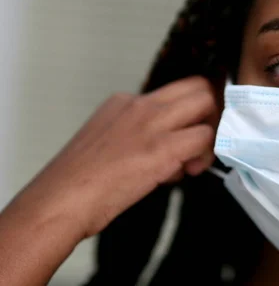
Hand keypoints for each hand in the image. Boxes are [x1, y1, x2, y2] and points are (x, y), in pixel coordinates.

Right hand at [12, 76, 217, 237]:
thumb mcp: (107, 141)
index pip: (175, 92)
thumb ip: (138, 136)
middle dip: (210, 114)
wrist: (61, 199)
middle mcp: (140, 105)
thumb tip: (170, 148)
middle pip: (197, 86)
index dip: (190, 113)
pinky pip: (204, 138)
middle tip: (202, 143)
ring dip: (209, 136)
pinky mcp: (163, 147)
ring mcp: (152, 122)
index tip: (190, 132)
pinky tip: (187, 172)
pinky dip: (204, 156)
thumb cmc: (79, 182)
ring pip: (206, 104)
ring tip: (192, 163)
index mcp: (125, 102)